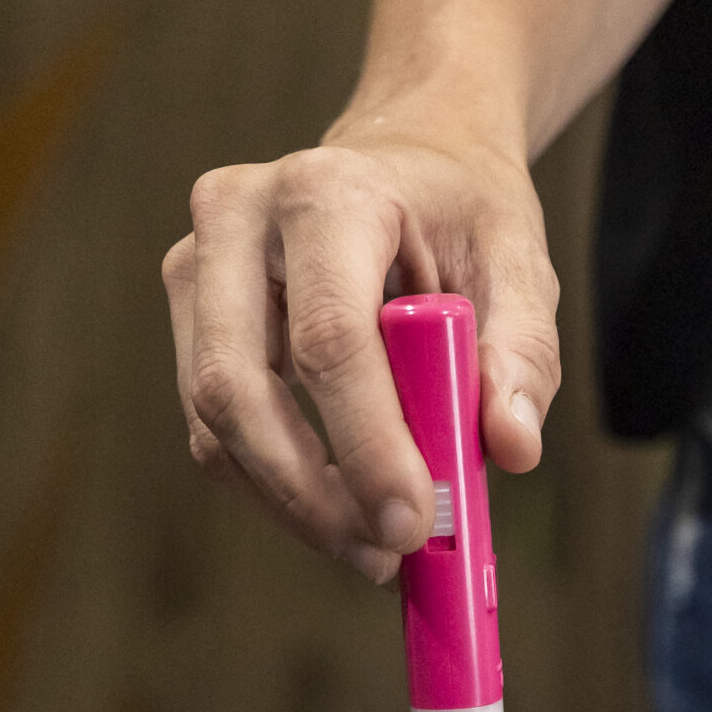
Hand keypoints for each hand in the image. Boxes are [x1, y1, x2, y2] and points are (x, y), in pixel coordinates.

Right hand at [162, 118, 560, 584]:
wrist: (404, 156)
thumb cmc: (460, 211)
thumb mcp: (518, 263)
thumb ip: (522, 354)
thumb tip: (511, 448)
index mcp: (326, 191)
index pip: (329, 338)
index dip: (367, 444)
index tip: (414, 522)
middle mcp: (237, 217)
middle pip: (241, 388)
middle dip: (312, 493)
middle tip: (387, 555)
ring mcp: (196, 264)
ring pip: (215, 422)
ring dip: (292, 503)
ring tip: (374, 547)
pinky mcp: (189, 314)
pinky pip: (213, 427)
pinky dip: (274, 485)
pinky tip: (339, 508)